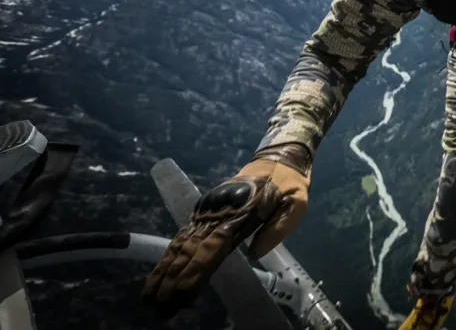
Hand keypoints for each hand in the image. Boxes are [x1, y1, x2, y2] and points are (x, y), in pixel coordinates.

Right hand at [140, 144, 310, 318]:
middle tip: (158, 306)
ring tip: (150, 295)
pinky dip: (172, 252)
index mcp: (239, 212)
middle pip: (191, 249)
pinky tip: (161, 269)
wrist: (278, 158)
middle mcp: (218, 211)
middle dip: (173, 278)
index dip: (195, 271)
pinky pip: (187, 233)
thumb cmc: (289, 183)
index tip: (182, 293)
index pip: (212, 248)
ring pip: (184, 242)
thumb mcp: (296, 203)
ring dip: (166, 269)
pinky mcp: (207, 207)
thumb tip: (254, 253)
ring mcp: (210, 209)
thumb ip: (277, 228)